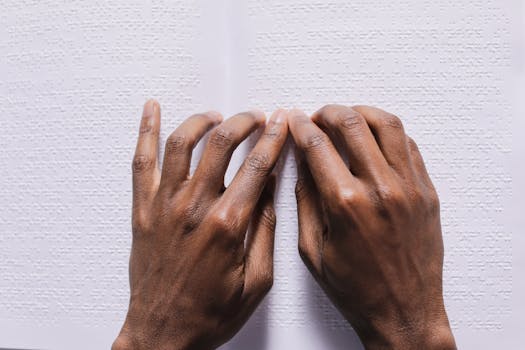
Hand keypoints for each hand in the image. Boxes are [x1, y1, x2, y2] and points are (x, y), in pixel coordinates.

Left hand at [112, 101, 287, 349]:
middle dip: (244, 122)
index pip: (257, 166)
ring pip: (182, 144)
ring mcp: (164, 206)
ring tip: (217, 116)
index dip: (274, 139)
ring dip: (203, 121)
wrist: (163, 334)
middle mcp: (193, 208)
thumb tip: (270, 190)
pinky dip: (145, 131)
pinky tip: (151, 110)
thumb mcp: (257, 280)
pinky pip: (141, 161)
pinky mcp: (143, 210)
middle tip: (257, 117)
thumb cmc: (209, 313)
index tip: (282, 122)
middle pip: (221, 145)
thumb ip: (265, 230)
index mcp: (227, 225)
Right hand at [289, 105, 455, 349]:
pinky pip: (409, 146)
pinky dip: (389, 132)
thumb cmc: (356, 289)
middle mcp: (380, 189)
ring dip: (361, 113)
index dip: (300, 126)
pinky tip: (374, 138)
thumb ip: (305, 200)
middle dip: (328, 112)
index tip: (293, 118)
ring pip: (387, 125)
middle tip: (317, 116)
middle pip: (352, 124)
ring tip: (346, 118)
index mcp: (346, 204)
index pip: (317, 145)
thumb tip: (301, 163)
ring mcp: (409, 188)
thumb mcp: (313, 249)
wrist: (404, 312)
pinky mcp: (427, 193)